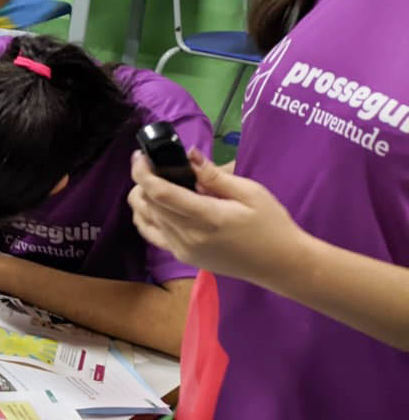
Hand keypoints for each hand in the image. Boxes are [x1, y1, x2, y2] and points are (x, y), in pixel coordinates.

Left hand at [128, 149, 308, 285]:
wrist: (279, 264)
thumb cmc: (270, 225)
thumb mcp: (250, 193)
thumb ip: (215, 176)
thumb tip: (188, 155)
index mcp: (207, 218)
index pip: (160, 194)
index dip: (143, 173)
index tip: (141, 156)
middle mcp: (188, 236)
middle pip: (148, 204)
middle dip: (142, 180)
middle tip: (149, 163)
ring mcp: (182, 249)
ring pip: (146, 218)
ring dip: (142, 197)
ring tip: (152, 181)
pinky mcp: (182, 256)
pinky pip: (152, 234)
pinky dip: (145, 216)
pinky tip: (152, 204)